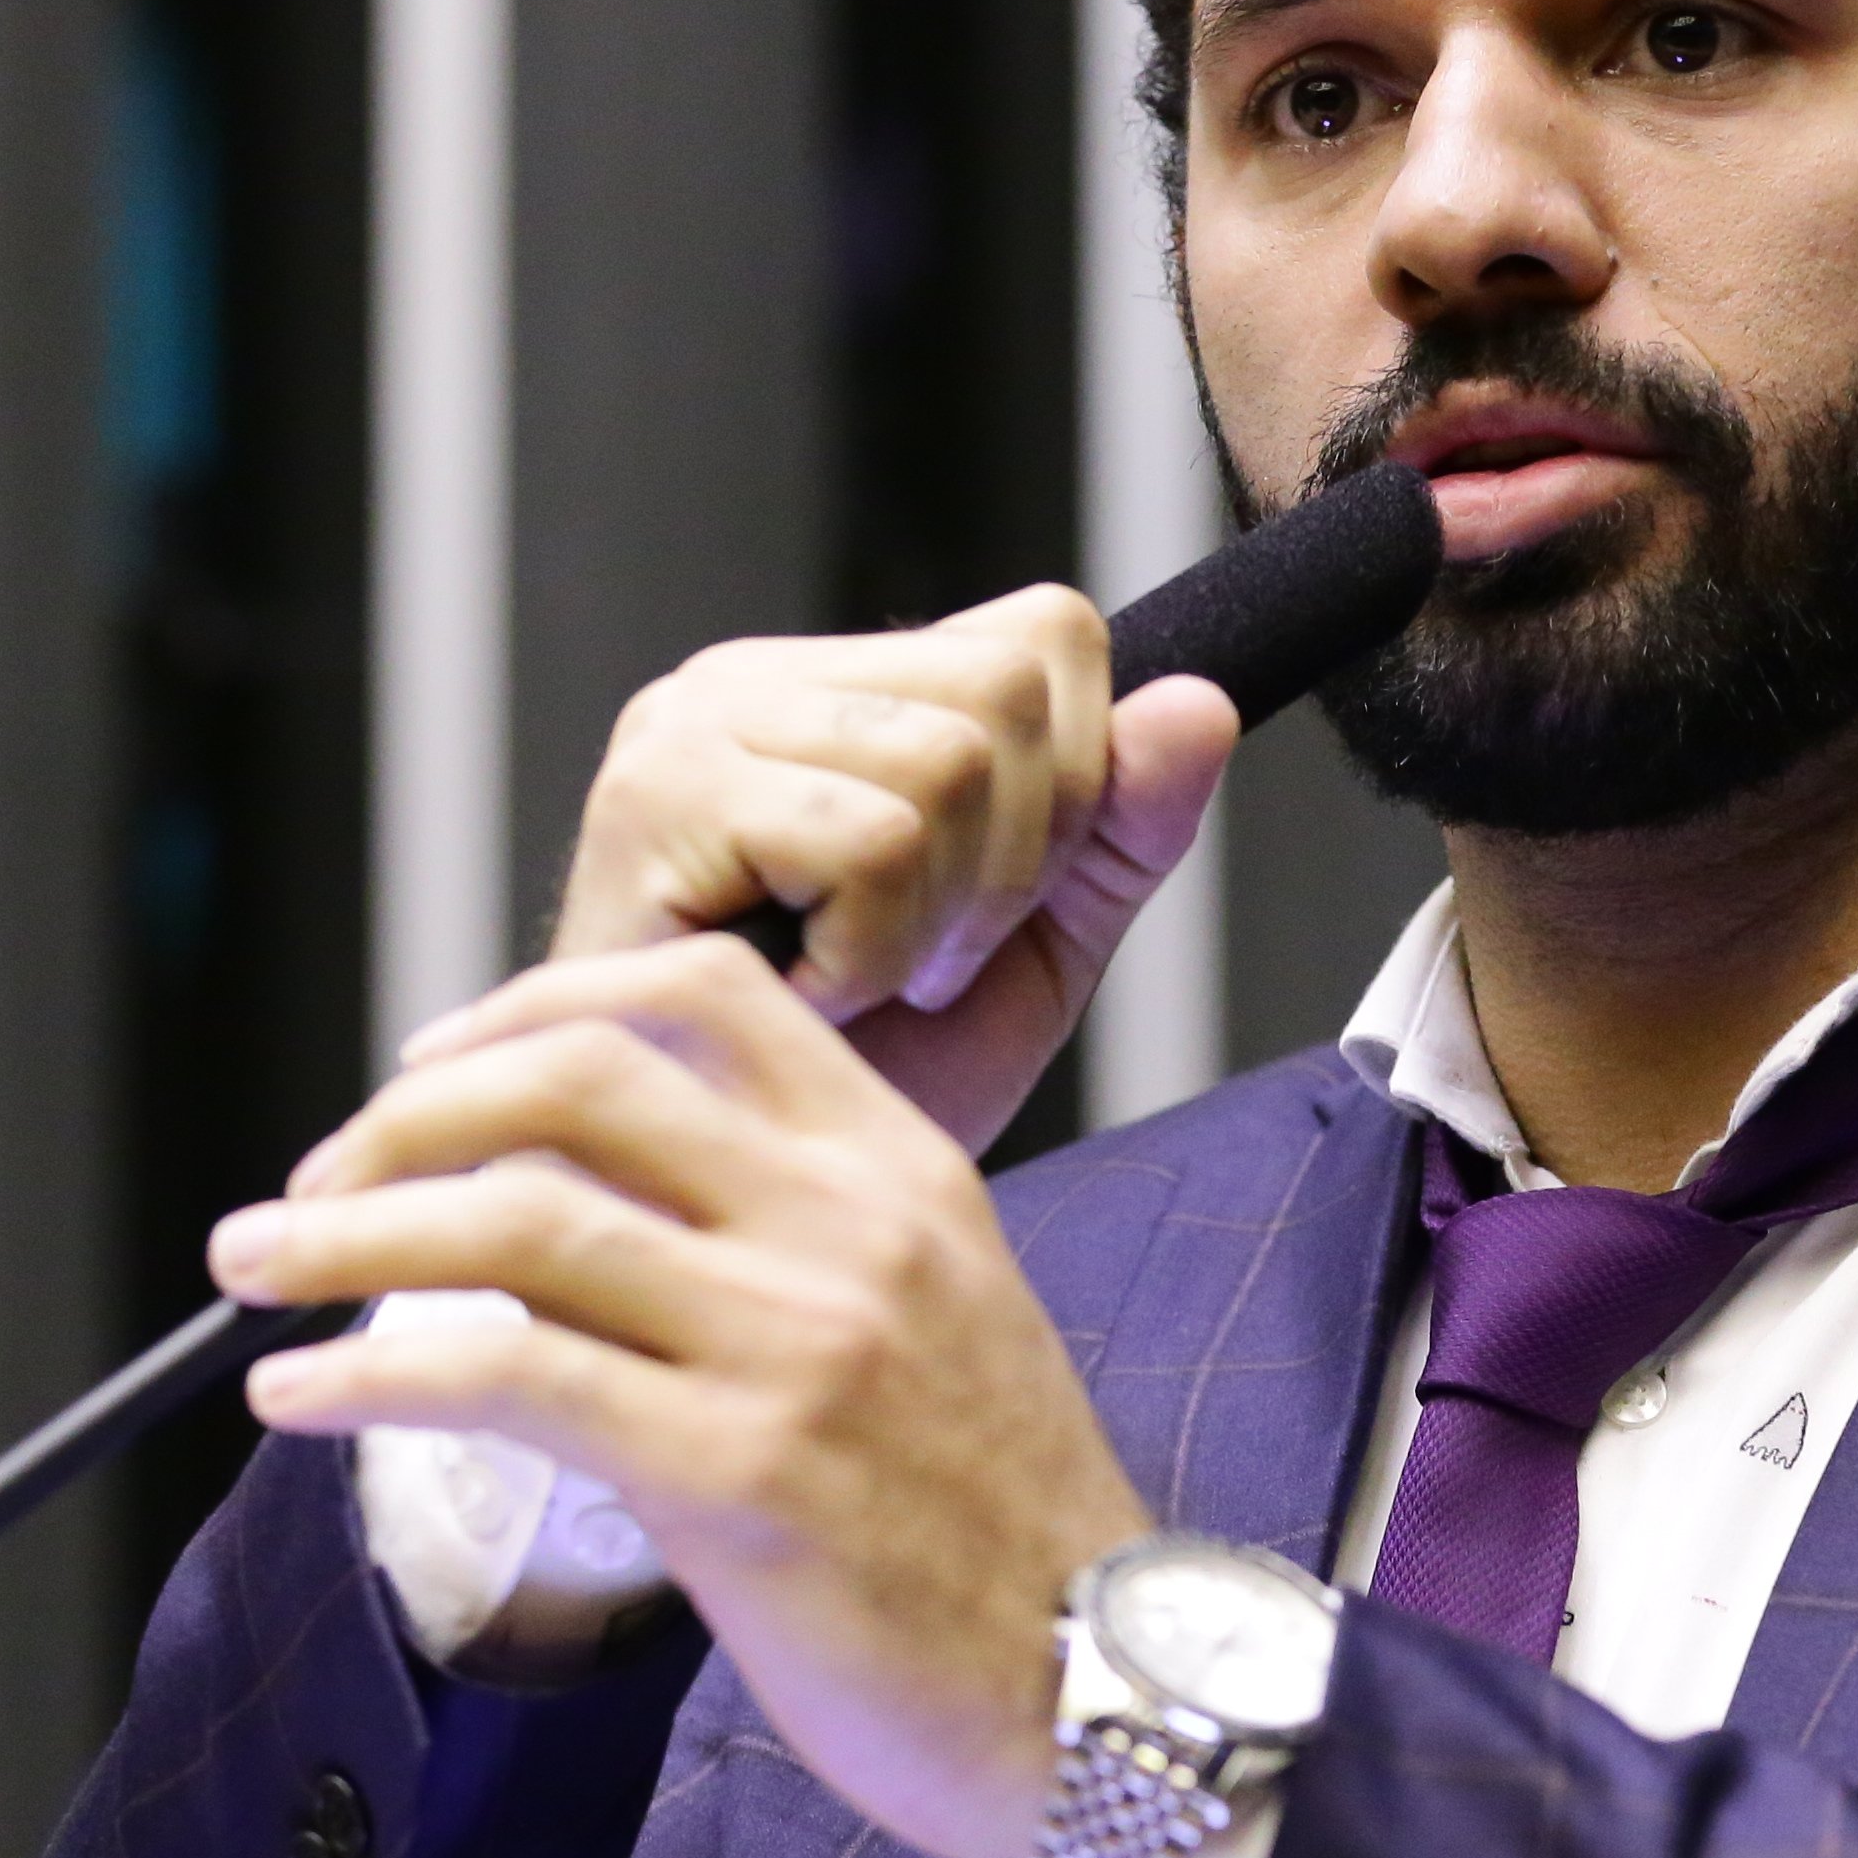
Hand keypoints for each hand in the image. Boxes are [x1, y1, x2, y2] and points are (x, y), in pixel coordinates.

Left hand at [209, 930, 1146, 1857]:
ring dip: (343, 1234)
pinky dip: (368, 1374)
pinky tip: (297, 1399)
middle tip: (309, 1185)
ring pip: (516, 1220)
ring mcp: (794, 1347)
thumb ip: (795, 1244)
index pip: (697, 997)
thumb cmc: (1004, 1538)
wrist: (1106, 1695)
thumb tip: (586, 1208)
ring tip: (253, 1271)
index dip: (526, 1008)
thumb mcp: (938, 1325)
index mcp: (902, 1172)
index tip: (426, 1073)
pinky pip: (505, 1382)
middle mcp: (848, 1231)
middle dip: (401, 1117)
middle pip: (574, 1078)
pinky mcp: (737, 1477)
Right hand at [478, 584, 1241, 1153]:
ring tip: (856, 986)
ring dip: (933, 922)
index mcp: (839, 690)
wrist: (719, 1223)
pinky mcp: (654, 799)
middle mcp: (752, 680)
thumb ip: (1122, 828)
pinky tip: (802, 1000)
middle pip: (1012, 690)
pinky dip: (870, 953)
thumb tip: (1204, 701)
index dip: (1074, 787)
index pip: (1046, 634)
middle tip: (917, 965)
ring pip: (951, 761)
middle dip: (1010, 865)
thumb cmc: (846, 1094)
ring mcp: (692, 727)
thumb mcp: (1030, 950)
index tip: (985, 910)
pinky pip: (871, 840)